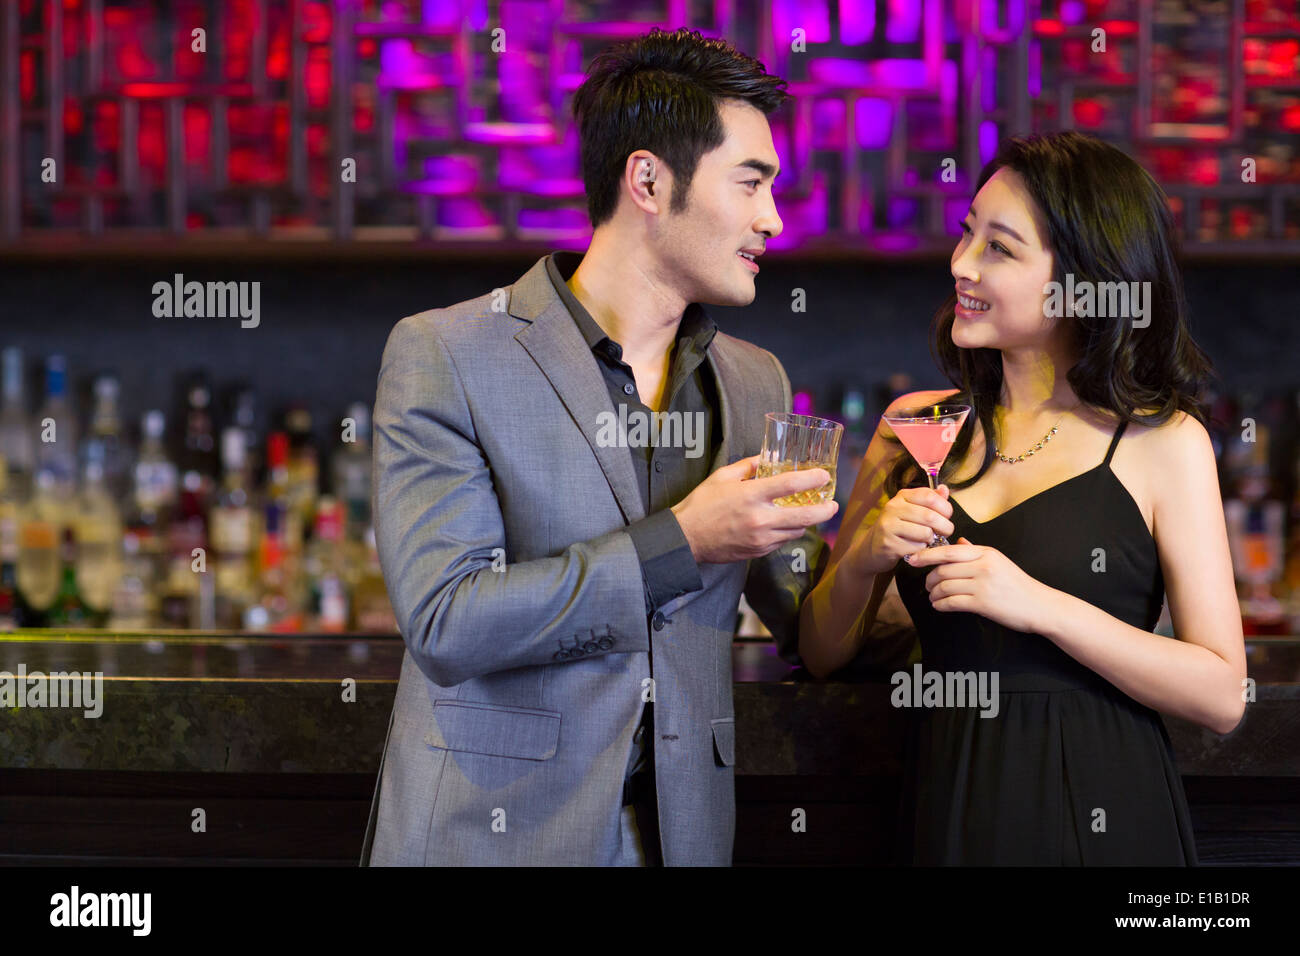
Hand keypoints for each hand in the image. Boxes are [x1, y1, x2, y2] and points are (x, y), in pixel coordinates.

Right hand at [671, 454, 838, 563]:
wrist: (686, 539)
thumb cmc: (702, 504)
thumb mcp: (722, 477)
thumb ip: (748, 467)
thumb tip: (767, 458)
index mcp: (752, 495)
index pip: (791, 484)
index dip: (813, 479)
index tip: (824, 475)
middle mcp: (760, 518)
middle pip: (805, 515)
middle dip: (825, 510)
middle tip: (833, 504)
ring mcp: (761, 538)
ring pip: (796, 531)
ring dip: (806, 522)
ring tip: (809, 512)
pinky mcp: (758, 552)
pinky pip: (782, 541)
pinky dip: (787, 532)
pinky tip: (785, 524)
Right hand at [855, 484, 953, 574]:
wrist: (872, 547)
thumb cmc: (898, 527)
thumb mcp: (912, 509)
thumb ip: (930, 499)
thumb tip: (944, 489)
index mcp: (901, 497)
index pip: (930, 497)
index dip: (945, 508)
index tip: (947, 516)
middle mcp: (893, 508)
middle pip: (930, 516)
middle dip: (944, 527)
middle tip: (945, 532)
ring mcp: (888, 526)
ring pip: (925, 533)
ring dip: (932, 540)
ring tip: (927, 540)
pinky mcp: (888, 544)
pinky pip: (916, 548)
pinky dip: (921, 550)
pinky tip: (915, 548)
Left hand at [903, 536, 1053, 632]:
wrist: (1040, 606)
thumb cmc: (1017, 585)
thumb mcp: (999, 562)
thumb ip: (976, 553)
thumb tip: (958, 543)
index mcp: (986, 553)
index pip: (948, 551)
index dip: (927, 555)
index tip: (913, 559)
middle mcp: (983, 566)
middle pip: (942, 569)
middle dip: (929, 578)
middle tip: (927, 584)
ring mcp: (983, 585)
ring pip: (944, 586)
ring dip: (934, 593)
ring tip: (934, 597)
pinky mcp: (982, 604)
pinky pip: (951, 602)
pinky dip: (940, 605)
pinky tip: (939, 606)